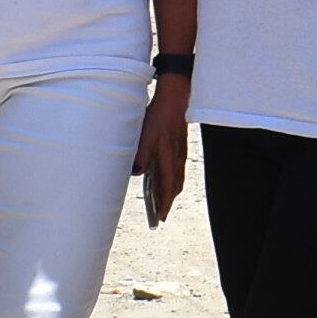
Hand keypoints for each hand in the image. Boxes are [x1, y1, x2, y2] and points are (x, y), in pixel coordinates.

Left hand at [135, 79, 192, 224]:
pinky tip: (167, 178)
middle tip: (161, 215)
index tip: (160, 217)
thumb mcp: (145, 135)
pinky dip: (174, 179)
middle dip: (168, 201)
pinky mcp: (180, 147)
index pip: (167, 187)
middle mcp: (176, 159)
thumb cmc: (158, 117)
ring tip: (164, 200)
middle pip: (174, 186)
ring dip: (171, 191)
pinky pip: (178, 169)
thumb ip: (141, 155)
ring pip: (177, 178)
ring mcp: (180, 153)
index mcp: (168, 158)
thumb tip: (136, 173)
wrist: (174, 100)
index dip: (163, 203)